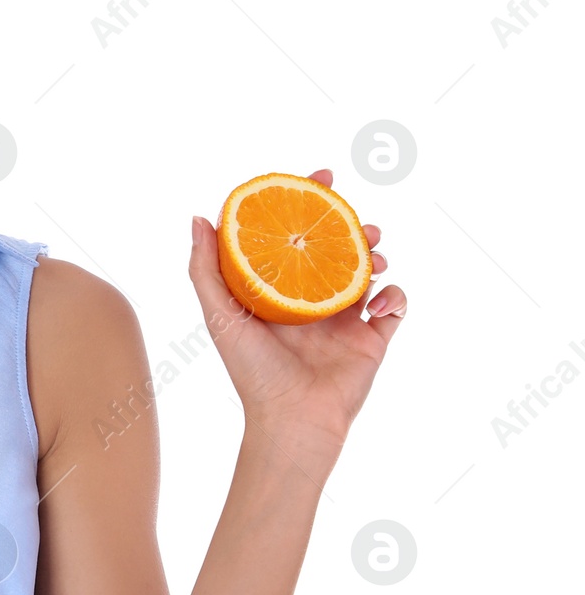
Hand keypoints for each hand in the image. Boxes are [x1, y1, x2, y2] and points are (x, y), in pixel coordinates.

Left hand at [187, 168, 405, 443]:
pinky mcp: (373, 338)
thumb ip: (205, 268)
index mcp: (278, 290)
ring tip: (373, 253)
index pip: (293, 235)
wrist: (293, 419)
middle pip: (336, 246)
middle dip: (350, 224)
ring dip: (376, 253)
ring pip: (369, 269)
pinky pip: (395, 304)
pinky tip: (378, 303)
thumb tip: (199, 217)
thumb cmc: (251, 370)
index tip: (321, 175)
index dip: (308, 202)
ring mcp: (345, 318)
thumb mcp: (219, 314)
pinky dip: (395, 295)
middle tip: (354, 217)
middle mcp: (310, 299)